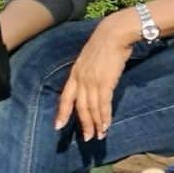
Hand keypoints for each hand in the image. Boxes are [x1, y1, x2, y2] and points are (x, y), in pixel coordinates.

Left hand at [55, 15, 136, 140]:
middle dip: (83, 124)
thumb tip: (94, 82)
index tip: (58, 126)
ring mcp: (92, 82)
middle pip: (79, 107)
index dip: (62, 113)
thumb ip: (89, 71)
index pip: (65, 97)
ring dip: (95, 124)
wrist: (114, 34)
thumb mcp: (90, 58)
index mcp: (75, 73)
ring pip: (91, 108)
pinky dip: (105, 116)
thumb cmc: (106, 43)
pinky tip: (107, 125)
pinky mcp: (105, 83)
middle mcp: (81, 79)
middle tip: (87, 138)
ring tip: (99, 135)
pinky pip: (103, 104)